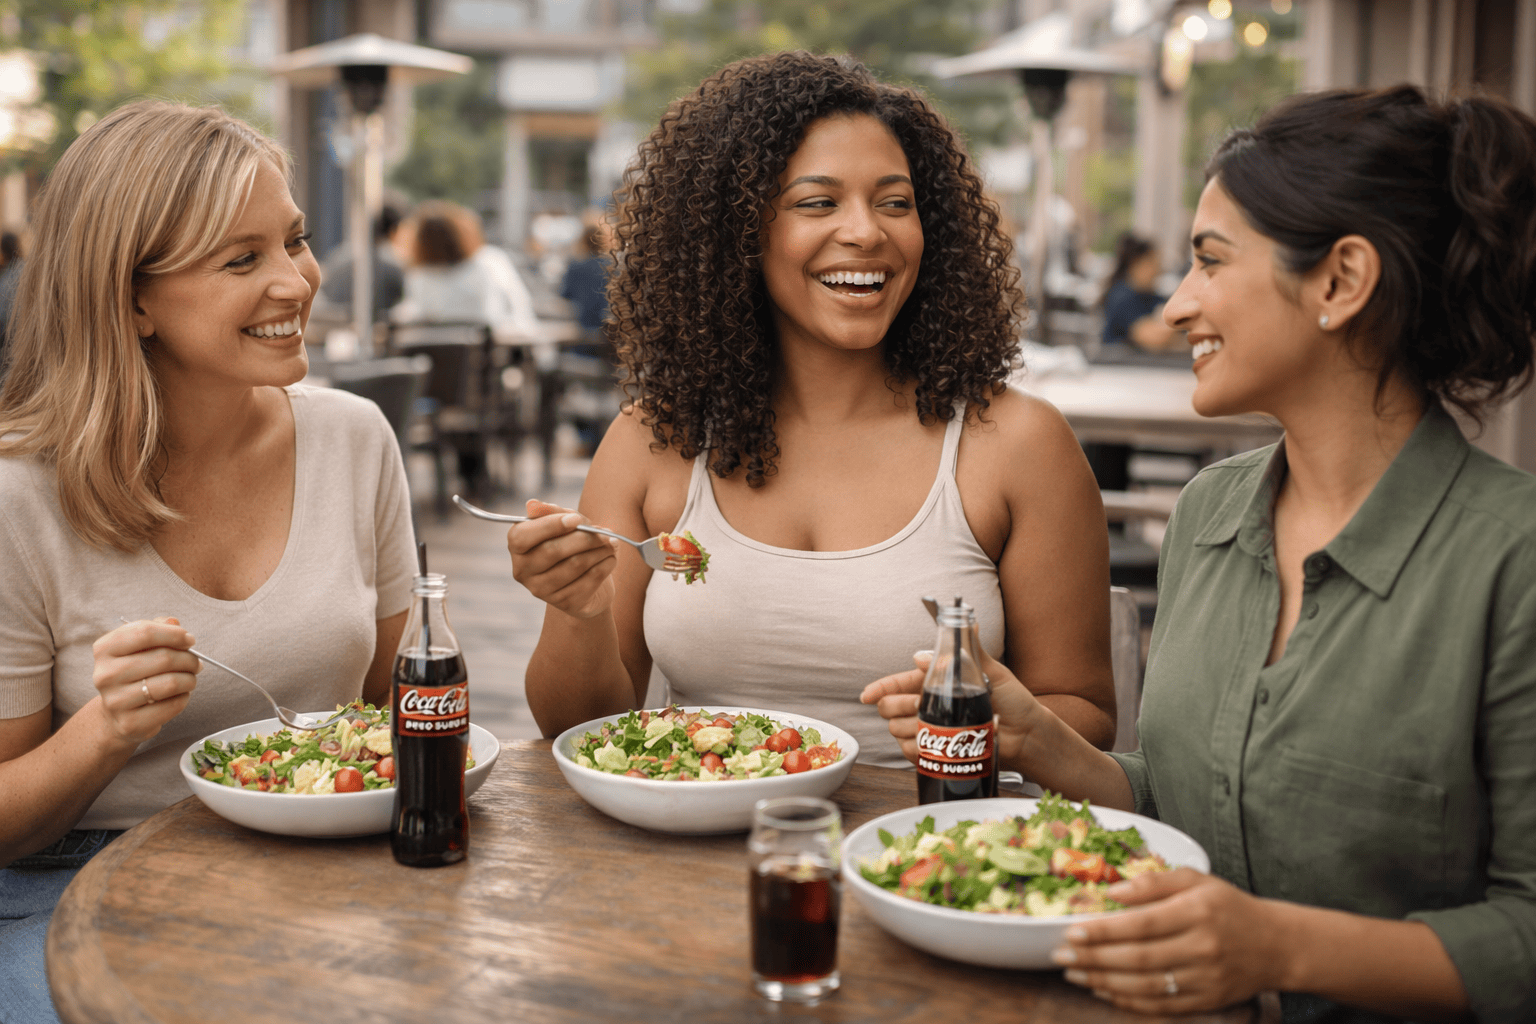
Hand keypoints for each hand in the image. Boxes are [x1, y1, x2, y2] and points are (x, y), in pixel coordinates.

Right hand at [92, 617, 200, 745]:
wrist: (116, 714)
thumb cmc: (134, 672)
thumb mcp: (139, 646)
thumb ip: (157, 629)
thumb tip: (174, 623)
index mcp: (105, 649)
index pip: (145, 632)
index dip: (174, 634)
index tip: (190, 640)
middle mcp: (105, 674)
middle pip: (163, 658)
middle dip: (189, 658)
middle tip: (196, 662)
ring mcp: (115, 701)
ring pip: (171, 683)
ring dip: (190, 678)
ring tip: (190, 677)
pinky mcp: (130, 723)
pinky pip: (173, 705)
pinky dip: (185, 697)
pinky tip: (180, 694)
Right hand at [507, 500, 619, 619]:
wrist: (589, 582)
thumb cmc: (572, 545)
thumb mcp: (565, 524)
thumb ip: (552, 512)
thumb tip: (533, 504)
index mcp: (517, 548)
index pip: (522, 536)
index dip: (550, 526)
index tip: (576, 519)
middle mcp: (523, 571)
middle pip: (552, 551)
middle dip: (584, 538)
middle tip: (606, 532)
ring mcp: (542, 590)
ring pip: (574, 565)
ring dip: (599, 550)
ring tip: (611, 543)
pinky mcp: (565, 603)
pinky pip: (590, 580)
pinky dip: (605, 565)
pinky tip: (610, 558)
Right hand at [859, 648, 1043, 769]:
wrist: (1027, 736)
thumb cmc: (1014, 702)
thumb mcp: (994, 672)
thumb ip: (974, 650)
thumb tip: (964, 626)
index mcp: (936, 682)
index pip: (898, 682)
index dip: (880, 688)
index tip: (867, 695)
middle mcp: (929, 706)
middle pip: (889, 707)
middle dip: (897, 706)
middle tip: (921, 706)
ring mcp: (930, 730)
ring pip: (897, 730)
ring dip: (912, 728)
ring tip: (939, 726)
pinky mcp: (936, 752)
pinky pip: (910, 752)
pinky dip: (918, 750)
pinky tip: (936, 746)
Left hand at [1053, 868, 1285, 1013]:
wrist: (1277, 945)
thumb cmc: (1229, 907)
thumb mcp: (1197, 880)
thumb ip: (1154, 881)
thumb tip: (1111, 891)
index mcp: (1197, 911)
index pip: (1141, 923)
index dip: (1103, 930)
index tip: (1072, 931)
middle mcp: (1202, 947)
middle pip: (1138, 958)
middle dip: (1093, 958)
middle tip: (1060, 956)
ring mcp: (1206, 979)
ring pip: (1146, 986)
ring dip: (1104, 981)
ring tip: (1074, 973)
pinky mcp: (1207, 1001)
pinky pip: (1161, 1006)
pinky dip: (1128, 1001)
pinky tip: (1104, 990)